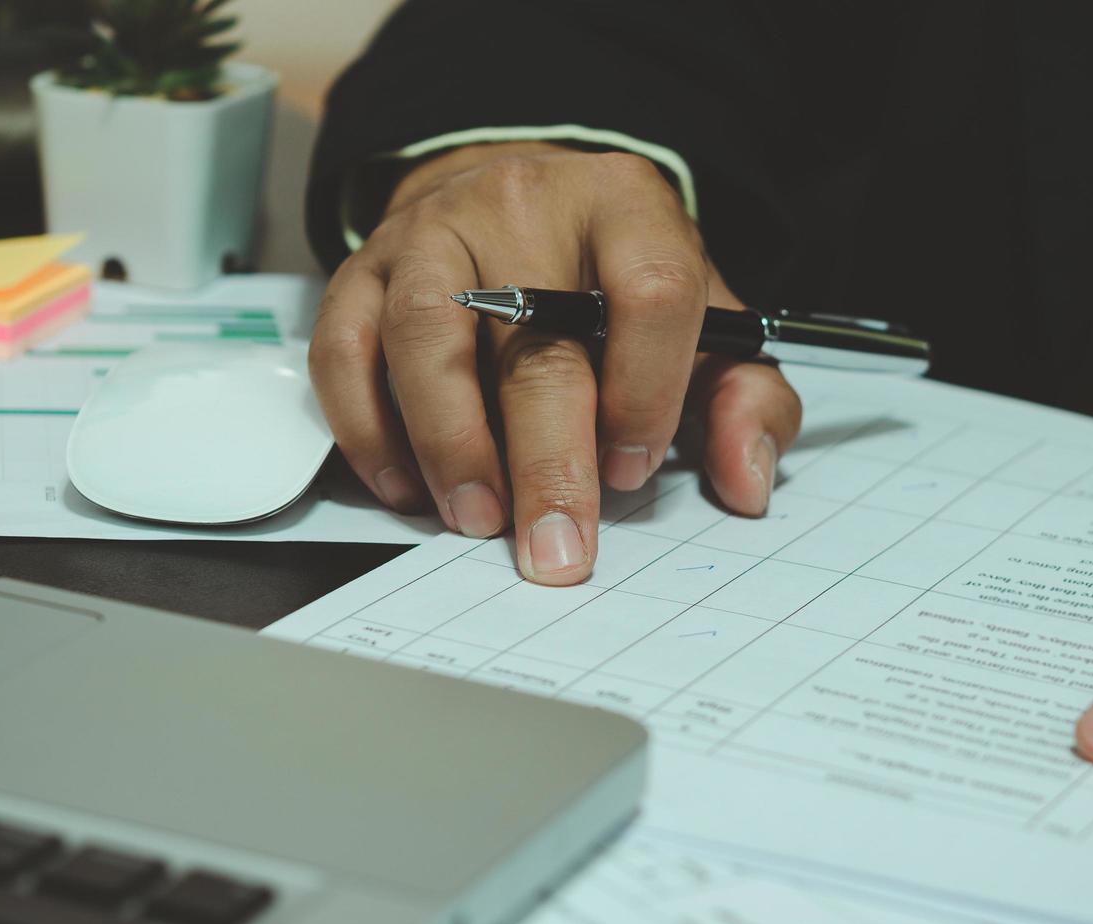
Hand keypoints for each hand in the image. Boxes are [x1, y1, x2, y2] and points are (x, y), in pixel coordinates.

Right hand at [309, 142, 800, 584]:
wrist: (518, 208)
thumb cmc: (612, 287)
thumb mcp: (702, 325)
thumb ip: (745, 398)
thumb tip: (747, 481)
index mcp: (626, 208)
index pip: (651, 290)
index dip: (646, 392)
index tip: (632, 470)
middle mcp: (523, 205)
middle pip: (533, 336)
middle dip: (546, 461)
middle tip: (555, 550)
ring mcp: (431, 232)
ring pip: (424, 335)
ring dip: (448, 443)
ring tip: (476, 519)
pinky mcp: (364, 268)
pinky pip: (345, 351)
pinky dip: (368, 429)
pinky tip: (408, 486)